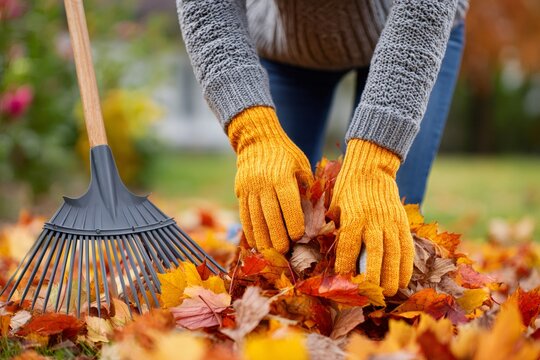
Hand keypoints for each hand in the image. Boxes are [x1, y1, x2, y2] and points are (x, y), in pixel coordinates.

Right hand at [228, 106, 312, 252]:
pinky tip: (255, 242)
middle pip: (270, 215)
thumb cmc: (285, 154)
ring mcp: (249, 188)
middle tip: (284, 252)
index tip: (299, 236)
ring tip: (269, 253)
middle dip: (277, 236)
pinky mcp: (240, 192)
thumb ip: (306, 186)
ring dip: (262, 238)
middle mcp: (263, 184)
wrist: (257, 140)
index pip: (288, 204)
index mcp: (281, 176)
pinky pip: (244, 215)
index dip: (293, 222)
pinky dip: (249, 230)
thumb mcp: (301, 164)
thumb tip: (313, 213)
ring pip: (255, 218)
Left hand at [328, 139, 413, 295]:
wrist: (371, 167)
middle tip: (371, 293)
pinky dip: (406, 265)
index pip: (350, 246)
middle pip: (376, 254)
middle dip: (374, 277)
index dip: (347, 265)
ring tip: (389, 292)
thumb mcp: (335, 205)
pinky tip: (403, 279)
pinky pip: (407, 247)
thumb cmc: (347, 188)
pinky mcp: (402, 222)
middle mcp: (374, 220)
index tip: (344, 280)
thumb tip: (335, 254)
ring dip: (393, 276)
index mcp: (354, 216)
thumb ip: (336, 228)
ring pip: (395, 253)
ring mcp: (391, 221)